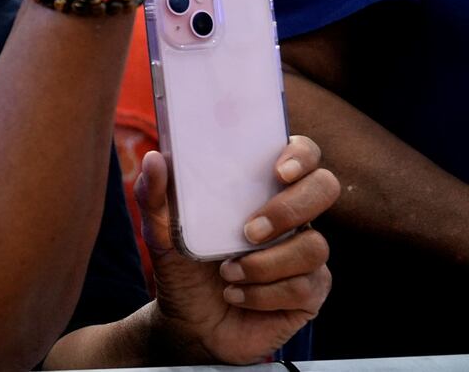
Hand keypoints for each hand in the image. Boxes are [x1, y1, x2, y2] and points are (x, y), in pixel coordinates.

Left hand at [140, 138, 337, 364]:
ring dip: (264, 264)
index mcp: (259, 190)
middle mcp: (290, 217)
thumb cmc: (181, 267)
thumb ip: (153, 195)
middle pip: (324, 188)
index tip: (279, 171)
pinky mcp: (309, 293)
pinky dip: (263, 294)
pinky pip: (304, 287)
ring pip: (314, 246)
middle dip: (288, 209)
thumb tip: (154, 160)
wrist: (187, 323)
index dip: (300, 154)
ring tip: (228, 272)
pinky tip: (236, 295)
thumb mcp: (161, 230)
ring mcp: (304, 254)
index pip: (301, 153)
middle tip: (249, 231)